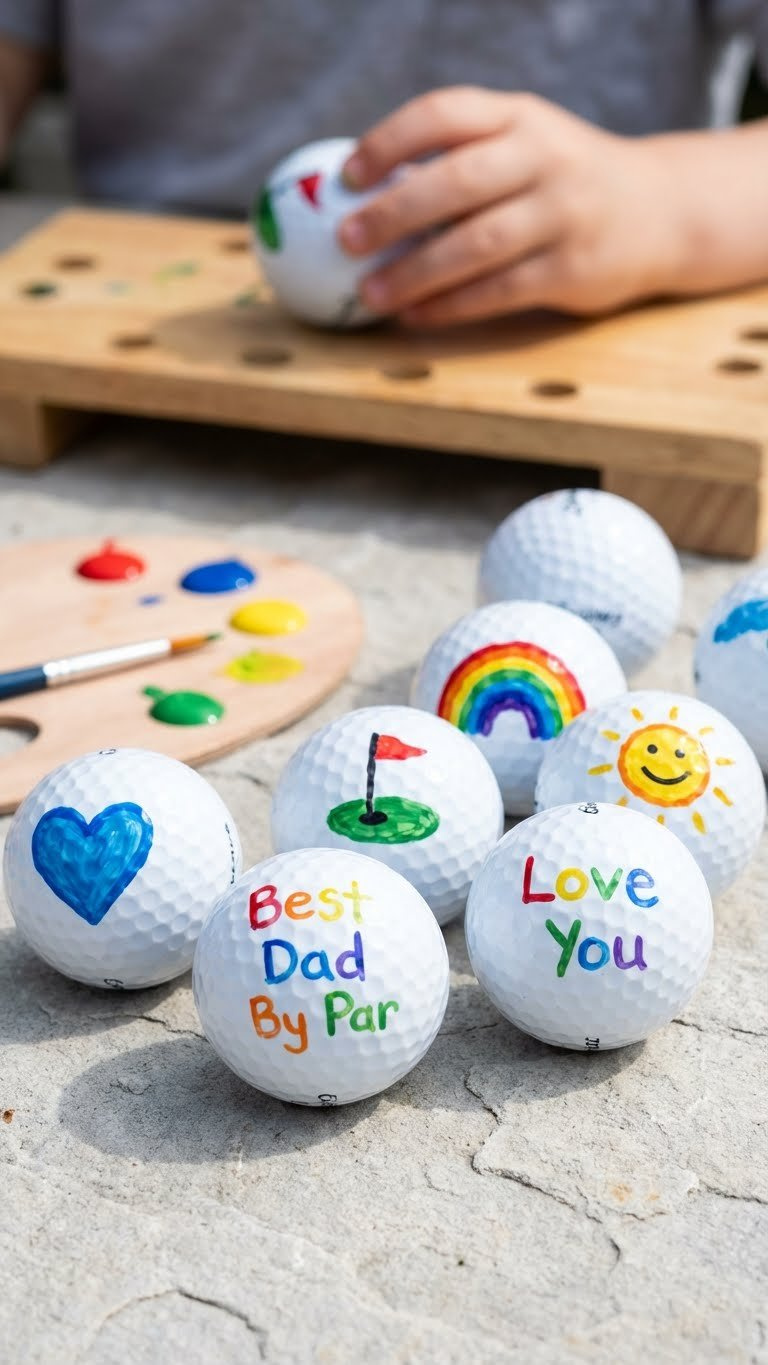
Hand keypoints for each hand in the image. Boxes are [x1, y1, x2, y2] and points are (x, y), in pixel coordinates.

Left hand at [337, 88, 685, 326]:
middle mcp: (544, 158)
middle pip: (457, 183)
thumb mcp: (524, 145)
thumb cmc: (562, 181)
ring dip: (415, 273)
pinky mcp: (572, 269)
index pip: (445, 114)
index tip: (347, 176)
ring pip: (476, 245)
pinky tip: (415, 315)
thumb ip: (461, 158)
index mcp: (519, 117)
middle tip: (346, 240)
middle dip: (394, 212)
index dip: (390, 140)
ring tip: (371, 294)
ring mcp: (562, 214)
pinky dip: (451, 306)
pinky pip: (499, 291)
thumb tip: (362, 198)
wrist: (659, 212)